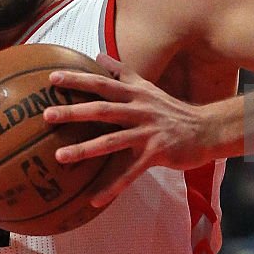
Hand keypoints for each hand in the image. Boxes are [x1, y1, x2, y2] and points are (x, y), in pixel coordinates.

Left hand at [43, 54, 217, 206]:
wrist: (206, 129)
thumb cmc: (171, 109)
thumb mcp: (147, 87)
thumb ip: (123, 72)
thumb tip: (99, 54)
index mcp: (135, 93)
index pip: (102, 83)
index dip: (78, 79)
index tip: (52, 77)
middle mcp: (139, 110)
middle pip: (102, 109)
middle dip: (74, 111)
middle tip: (47, 115)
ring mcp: (148, 133)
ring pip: (112, 141)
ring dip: (85, 149)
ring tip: (60, 156)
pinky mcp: (156, 154)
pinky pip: (130, 173)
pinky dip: (112, 187)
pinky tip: (94, 199)